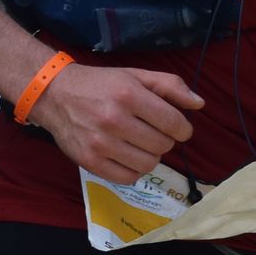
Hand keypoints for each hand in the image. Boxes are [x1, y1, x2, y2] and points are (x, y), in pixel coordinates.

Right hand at [27, 63, 202, 182]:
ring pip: (148, 164)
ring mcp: (100, 144)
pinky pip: (128, 178)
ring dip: (150, 156)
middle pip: (163, 145)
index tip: (178, 128)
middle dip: (165, 140)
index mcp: (129, 95)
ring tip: (140, 144)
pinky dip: (134, 170)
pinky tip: (127, 156)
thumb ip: (170, 86)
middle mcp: (114, 120)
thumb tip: (200, 104)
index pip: (174, 123)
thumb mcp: (135, 76)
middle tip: (153, 132)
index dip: (183, 128)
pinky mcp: (90, 162)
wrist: (55, 95)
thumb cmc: (100, 84)